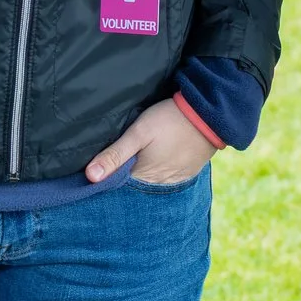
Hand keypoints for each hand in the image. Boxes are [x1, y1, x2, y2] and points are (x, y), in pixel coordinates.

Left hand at [85, 98, 215, 185]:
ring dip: (141, 175)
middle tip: (115, 162)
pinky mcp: (187, 173)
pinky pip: (166, 178)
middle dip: (123, 177)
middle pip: (134, 186)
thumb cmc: (170, 120)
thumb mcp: (139, 133)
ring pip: (150, 182)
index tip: (96, 171)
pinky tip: (154, 160)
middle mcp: (159, 185)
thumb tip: (90, 177)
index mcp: (144, 177)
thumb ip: (115, 154)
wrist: (209, 115)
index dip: (107, 178)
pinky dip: (157, 172)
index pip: (118, 186)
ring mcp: (175, 180)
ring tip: (134, 160)